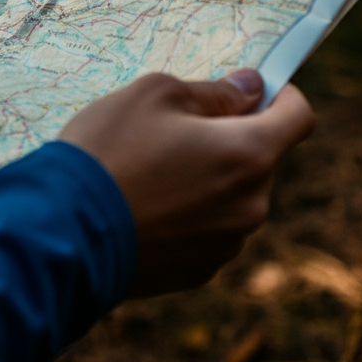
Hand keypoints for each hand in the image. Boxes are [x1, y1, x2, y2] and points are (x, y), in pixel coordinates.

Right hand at [59, 70, 313, 296]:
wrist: (62, 231)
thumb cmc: (108, 150)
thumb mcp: (155, 94)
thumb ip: (215, 91)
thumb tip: (251, 89)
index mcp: (249, 154)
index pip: (300, 117)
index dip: (283, 96)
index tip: (254, 90)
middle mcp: (250, 206)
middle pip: (260, 159)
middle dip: (230, 139)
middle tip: (175, 130)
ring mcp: (225, 245)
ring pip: (233, 196)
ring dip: (209, 179)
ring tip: (149, 171)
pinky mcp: (197, 272)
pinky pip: (208, 230)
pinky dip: (188, 213)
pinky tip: (143, 206)